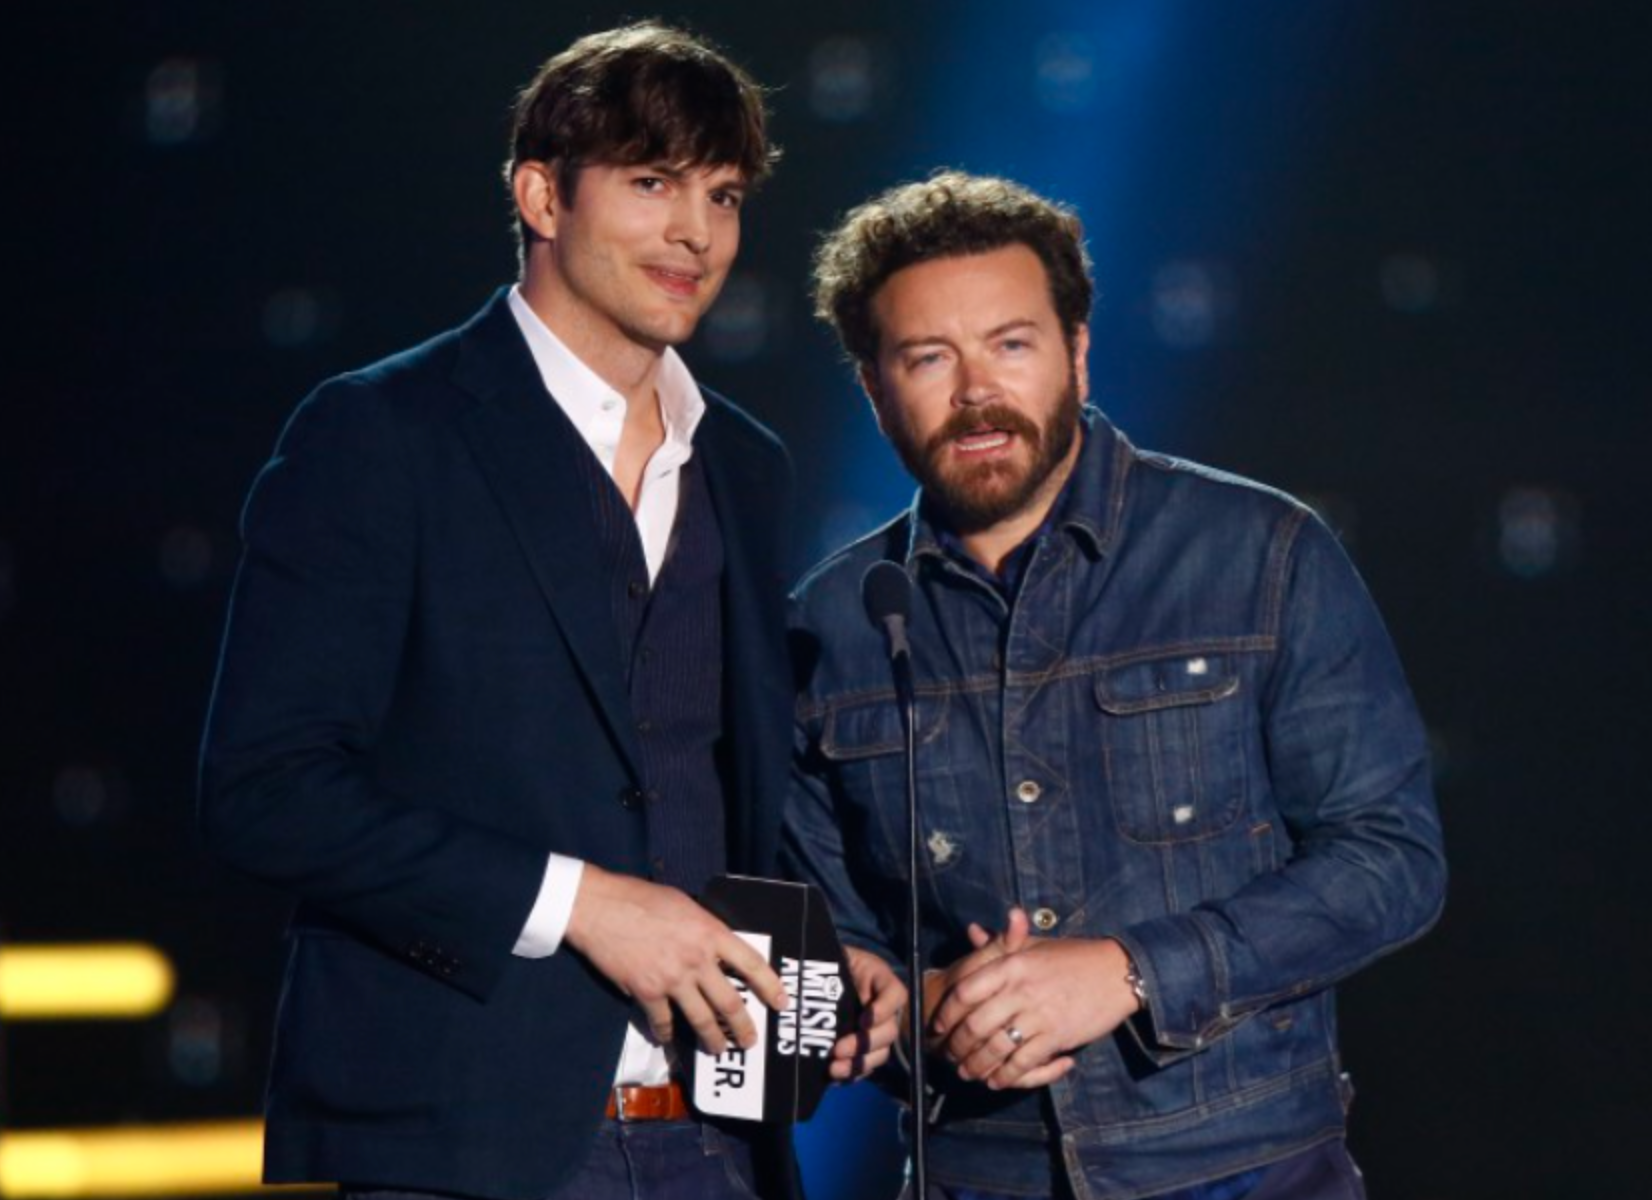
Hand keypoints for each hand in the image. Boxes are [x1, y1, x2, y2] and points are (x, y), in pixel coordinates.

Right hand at [563, 865, 787, 1055]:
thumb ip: (703, 928)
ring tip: (718, 1049)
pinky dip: (666, 1034)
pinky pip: (663, 1022)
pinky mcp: (646, 992)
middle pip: (729, 1002)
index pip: (751, 963)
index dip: (770, 986)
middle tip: (749, 1041)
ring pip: (701, 1019)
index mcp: (710, 932)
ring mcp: (672, 978)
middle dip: (743, 1027)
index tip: (782, 1003)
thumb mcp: (684, 905)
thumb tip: (713, 945)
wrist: (601, 907)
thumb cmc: (641, 898)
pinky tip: (668, 1038)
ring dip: (712, 1038)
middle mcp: (697, 959)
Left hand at [828, 947, 907, 1081]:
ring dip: (859, 1063)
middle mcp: (885, 1008)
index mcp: (880, 980)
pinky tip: (835, 1074)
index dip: (885, 1009)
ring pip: (881, 1052)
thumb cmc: (829, 961)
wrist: (821, 975)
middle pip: (890, 1031)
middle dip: (865, 1043)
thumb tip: (806, 970)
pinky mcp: (865, 1047)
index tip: (864, 1019)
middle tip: (838, 1049)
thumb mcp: (833, 954)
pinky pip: (867, 1065)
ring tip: (834, 1068)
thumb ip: (829, 962)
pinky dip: (853, 1072)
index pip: (895, 994)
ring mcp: (877, 1030)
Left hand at [929, 913, 1139, 1089]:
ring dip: (977, 1065)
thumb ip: (1002, 943)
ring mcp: (1039, 1014)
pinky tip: (997, 1080)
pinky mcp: (1057, 1036)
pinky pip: (1023, 1062)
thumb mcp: (1035, 946)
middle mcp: (1020, 989)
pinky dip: (1006, 1075)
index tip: (939, 1024)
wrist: (1116, 972)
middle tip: (950, 1056)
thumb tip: (973, 931)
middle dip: (957, 1046)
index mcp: (1011, 964)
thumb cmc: (1073, 957)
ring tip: (968, 1072)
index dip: (948, 1011)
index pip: (966, 990)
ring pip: (995, 1048)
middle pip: (975, 1025)